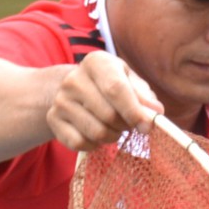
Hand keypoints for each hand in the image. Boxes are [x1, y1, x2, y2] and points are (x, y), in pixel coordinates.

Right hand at [46, 52, 163, 152]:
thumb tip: (155, 112)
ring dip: (112, 136)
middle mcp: (73, 79)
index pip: (115, 89)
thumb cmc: (111, 85)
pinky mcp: (53, 120)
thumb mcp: (130, 83)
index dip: (134, 111)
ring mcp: (60, 100)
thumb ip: (145, 97)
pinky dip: (95, 145)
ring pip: (97, 133)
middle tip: (128, 123)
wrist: (75, 90)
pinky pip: (80, 144)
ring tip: (114, 127)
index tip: (147, 126)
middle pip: (109, 115)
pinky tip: (97, 134)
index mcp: (96, 63)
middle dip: (125, 125)